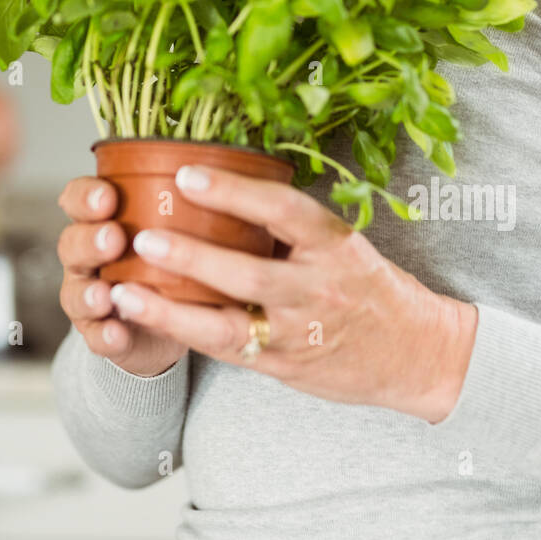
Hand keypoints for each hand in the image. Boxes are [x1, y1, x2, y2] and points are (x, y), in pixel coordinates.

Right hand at [57, 177, 187, 377]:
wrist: (164, 322)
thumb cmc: (170, 260)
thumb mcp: (175, 228)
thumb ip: (182, 205)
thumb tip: (221, 174)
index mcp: (101, 220)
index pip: (79, 198)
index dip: (86, 196)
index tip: (109, 196)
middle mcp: (87, 255)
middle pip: (71, 242)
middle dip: (89, 240)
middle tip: (113, 239)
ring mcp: (88, 295)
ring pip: (74, 291)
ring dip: (88, 292)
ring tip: (104, 295)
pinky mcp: (99, 334)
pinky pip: (94, 337)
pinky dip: (104, 335)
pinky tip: (117, 335)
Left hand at [105, 164, 477, 422]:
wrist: (416, 353)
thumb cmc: (369, 285)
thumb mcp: (343, 242)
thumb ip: (291, 223)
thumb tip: (225, 181)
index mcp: (336, 244)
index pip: (283, 210)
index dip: (233, 191)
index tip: (187, 173)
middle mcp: (319, 289)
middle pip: (248, 272)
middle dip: (191, 255)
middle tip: (143, 234)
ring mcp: (299, 332)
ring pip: (229, 322)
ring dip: (172, 306)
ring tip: (124, 287)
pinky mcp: (284, 365)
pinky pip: (227, 349)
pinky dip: (184, 332)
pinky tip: (147, 316)